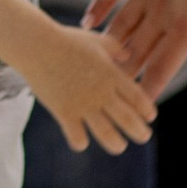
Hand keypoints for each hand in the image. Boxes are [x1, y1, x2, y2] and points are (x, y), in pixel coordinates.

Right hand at [18, 15, 159, 156]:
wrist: (36, 45)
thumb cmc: (66, 40)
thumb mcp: (96, 40)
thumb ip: (115, 48)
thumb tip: (129, 54)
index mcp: (112, 74)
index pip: (138, 98)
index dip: (146, 110)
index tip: (149, 117)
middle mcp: (101, 92)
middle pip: (128, 119)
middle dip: (139, 132)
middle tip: (144, 137)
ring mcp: (83, 104)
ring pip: (107, 134)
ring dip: (116, 144)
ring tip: (119, 147)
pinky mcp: (64, 112)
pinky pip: (77, 136)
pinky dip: (80, 142)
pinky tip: (81, 141)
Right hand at [87, 0, 186, 95]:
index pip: (164, 68)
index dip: (151, 89)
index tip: (140, 108)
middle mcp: (164, 14)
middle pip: (139, 51)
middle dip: (125, 73)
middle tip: (110, 91)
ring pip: (124, 24)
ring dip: (112, 45)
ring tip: (100, 63)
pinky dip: (100, 6)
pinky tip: (89, 23)